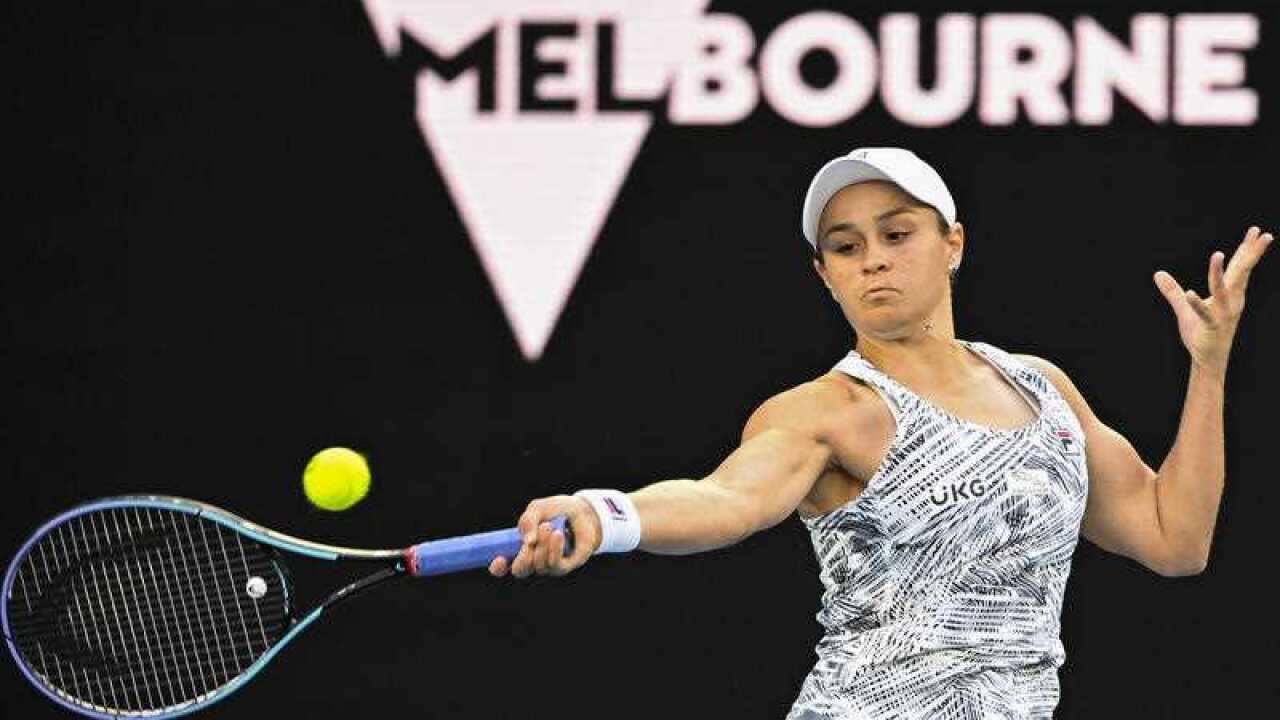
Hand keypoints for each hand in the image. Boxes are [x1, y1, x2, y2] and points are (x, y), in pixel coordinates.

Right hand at [488, 495, 601, 578]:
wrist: (582, 511)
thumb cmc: (556, 511)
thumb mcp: (538, 509)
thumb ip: (528, 521)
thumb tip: (528, 541)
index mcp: (519, 549)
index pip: (502, 567)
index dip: (497, 568)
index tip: (499, 559)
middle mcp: (532, 561)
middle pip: (520, 571)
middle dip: (523, 558)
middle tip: (529, 542)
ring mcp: (548, 565)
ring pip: (539, 565)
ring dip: (542, 546)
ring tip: (548, 526)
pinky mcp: (564, 566)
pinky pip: (555, 565)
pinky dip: (554, 549)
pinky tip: (558, 534)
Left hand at [1153, 225, 1272, 378]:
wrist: (1207, 358)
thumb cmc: (1201, 333)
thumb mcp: (1185, 308)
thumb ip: (1173, 291)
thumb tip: (1158, 273)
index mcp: (1230, 294)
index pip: (1240, 267)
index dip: (1247, 249)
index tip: (1257, 231)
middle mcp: (1231, 300)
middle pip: (1242, 272)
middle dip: (1251, 253)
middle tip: (1262, 234)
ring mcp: (1223, 313)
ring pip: (1223, 289)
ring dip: (1218, 273)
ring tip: (1217, 254)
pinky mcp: (1211, 326)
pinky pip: (1204, 313)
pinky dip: (1196, 303)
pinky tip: (1190, 293)